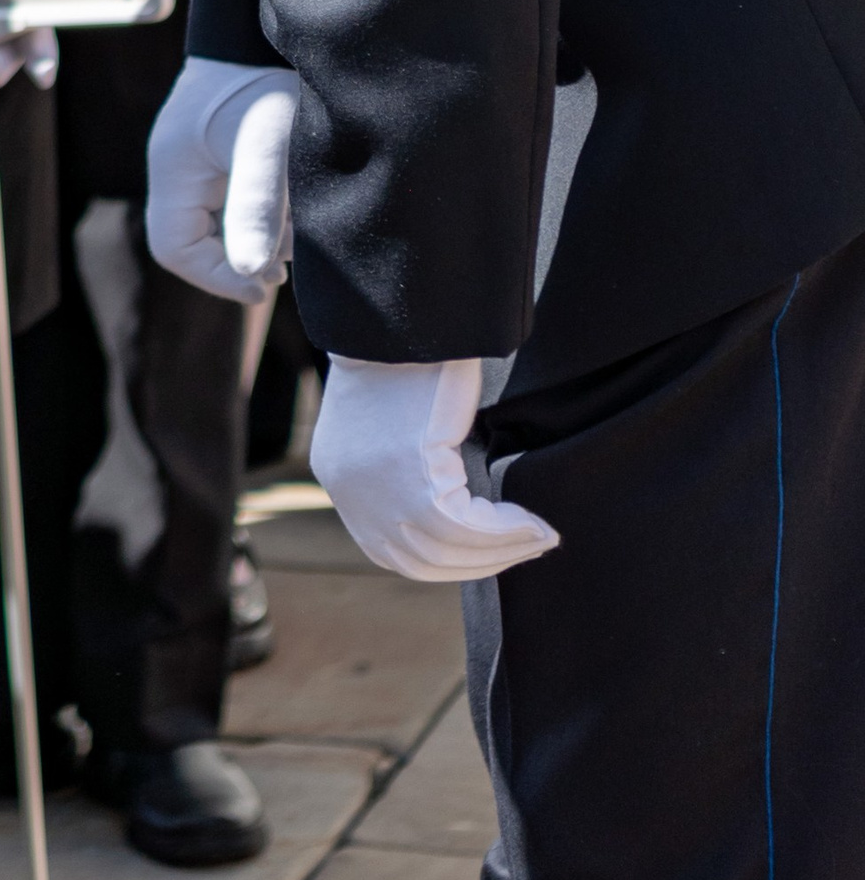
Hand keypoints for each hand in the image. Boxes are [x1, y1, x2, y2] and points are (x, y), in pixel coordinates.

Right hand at [145, 55, 297, 302]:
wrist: (269, 24)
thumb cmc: (269, 77)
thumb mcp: (269, 144)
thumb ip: (258, 208)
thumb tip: (252, 278)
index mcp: (173, 166)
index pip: (173, 248)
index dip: (216, 278)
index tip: (266, 284)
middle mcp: (176, 165)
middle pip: (192, 238)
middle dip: (240, 257)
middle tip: (287, 262)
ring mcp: (194, 156)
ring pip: (214, 221)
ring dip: (255, 233)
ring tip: (298, 225)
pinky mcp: (217, 149)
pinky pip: (228, 199)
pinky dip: (260, 212)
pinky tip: (292, 203)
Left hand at [310, 356, 559, 583]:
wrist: (400, 316)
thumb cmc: (406, 358)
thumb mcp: (392, 428)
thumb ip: (406, 472)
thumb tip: (456, 510)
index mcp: (340, 478)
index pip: (390, 552)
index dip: (444, 561)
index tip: (488, 553)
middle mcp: (350, 493)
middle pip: (419, 560)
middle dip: (478, 563)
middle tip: (526, 548)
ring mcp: (375, 489)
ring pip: (444, 551)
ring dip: (500, 551)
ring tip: (538, 536)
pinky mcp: (410, 475)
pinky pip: (464, 527)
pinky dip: (504, 532)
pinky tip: (534, 524)